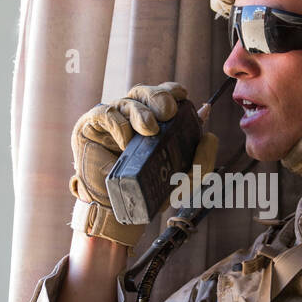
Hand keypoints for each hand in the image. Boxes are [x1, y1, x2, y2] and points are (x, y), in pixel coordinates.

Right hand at [69, 83, 218, 246]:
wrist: (118, 211)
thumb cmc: (148, 189)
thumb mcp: (182, 179)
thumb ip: (201, 157)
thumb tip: (210, 128)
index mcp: (153, 119)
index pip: (163, 94)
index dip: (172, 90)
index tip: (182, 96)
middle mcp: (132, 114)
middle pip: (145, 93)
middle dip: (159, 98)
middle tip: (169, 112)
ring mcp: (111, 119)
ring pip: (127, 101)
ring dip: (141, 112)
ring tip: (150, 129)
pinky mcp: (91, 127)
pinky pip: (105, 114)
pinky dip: (119, 124)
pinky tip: (126, 141)